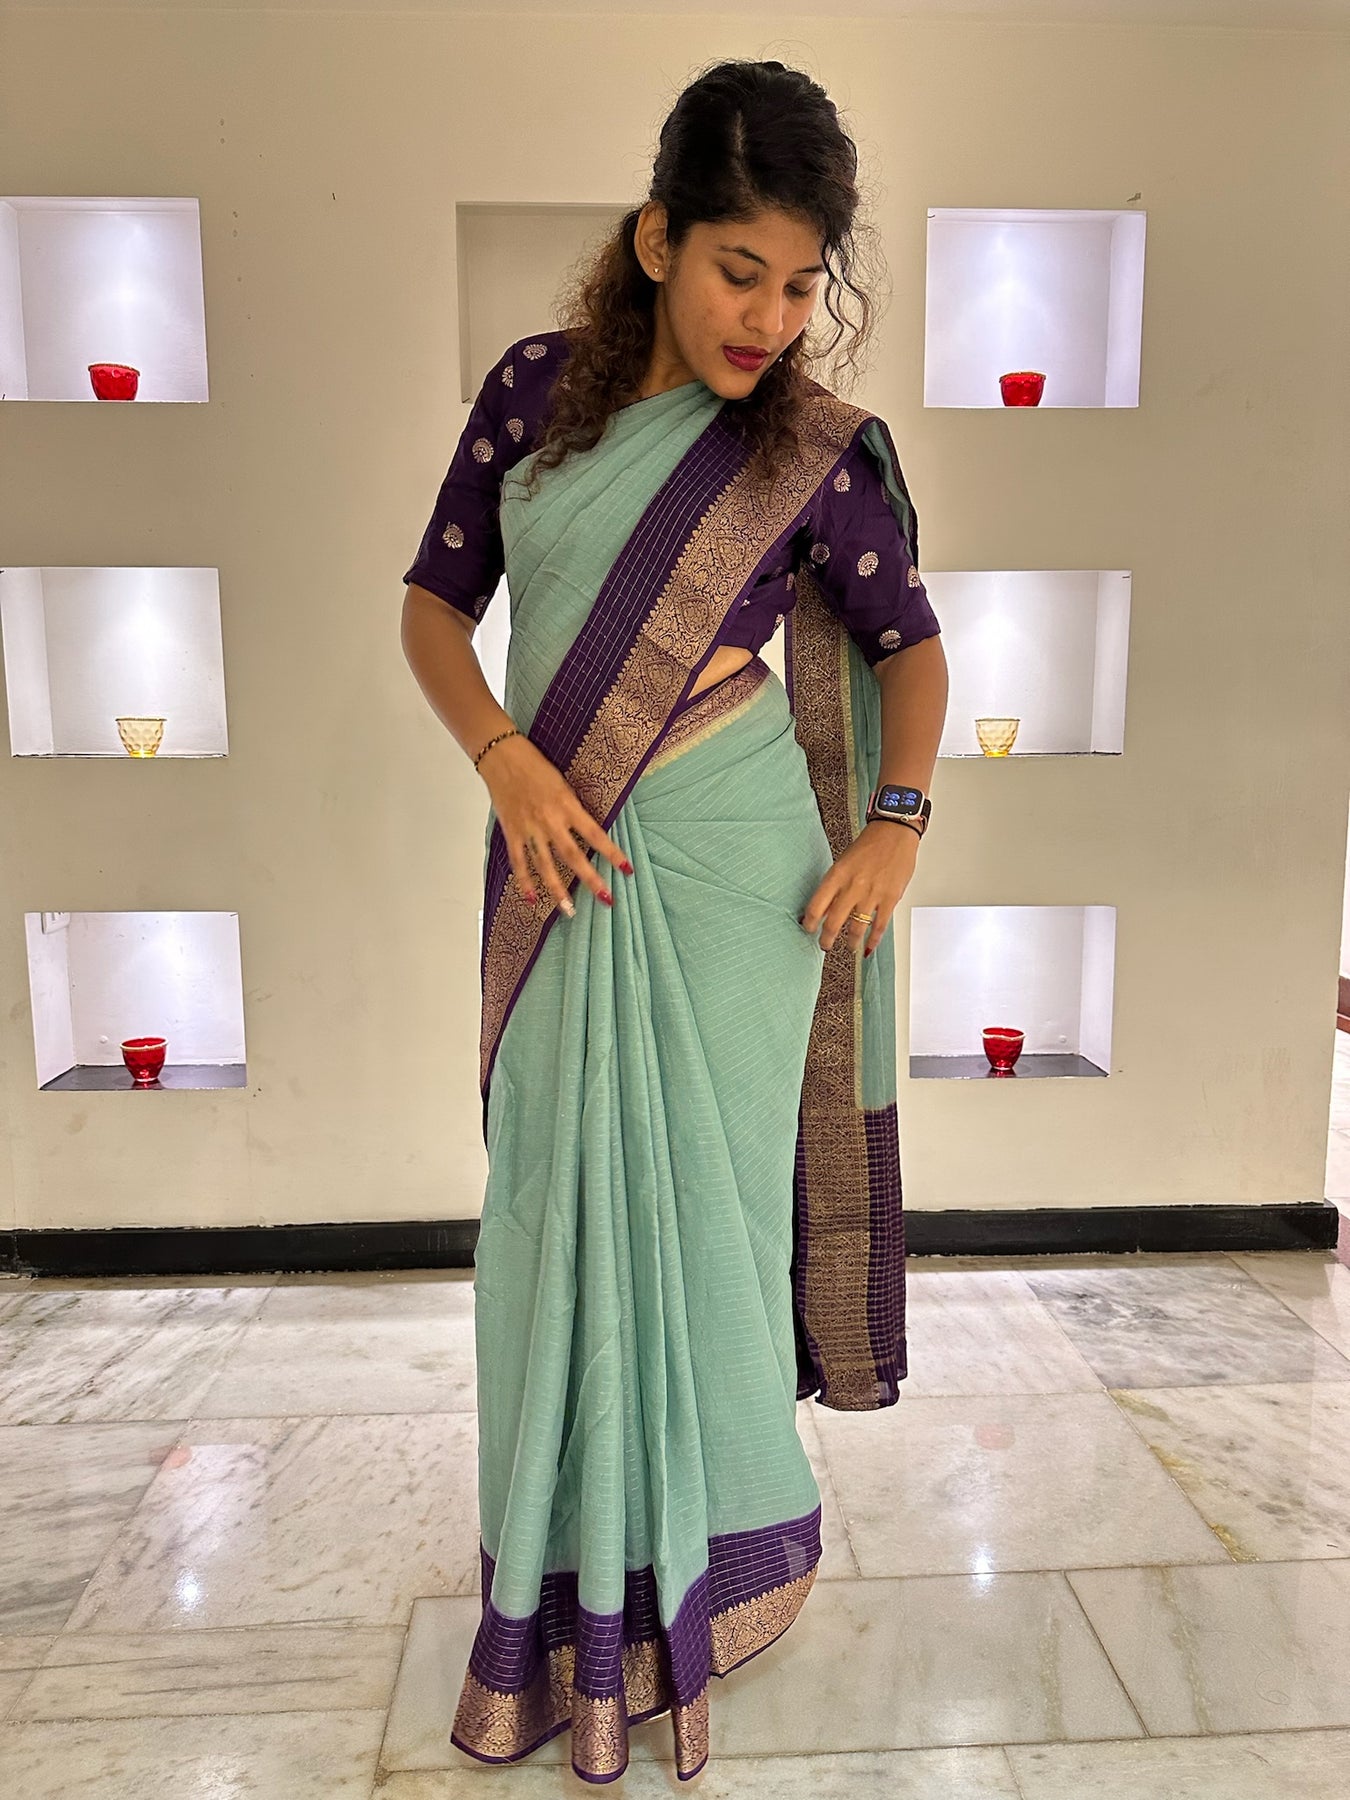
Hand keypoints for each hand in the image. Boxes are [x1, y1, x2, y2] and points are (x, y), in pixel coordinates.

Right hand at [477, 732, 632, 915]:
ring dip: (557, 890)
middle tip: (605, 900)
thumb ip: (573, 809)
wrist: (502, 757)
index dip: (612, 853)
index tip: (627, 870)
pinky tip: (532, 899)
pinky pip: (518, 861)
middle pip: (573, 856)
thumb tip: (588, 832)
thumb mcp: (563, 783)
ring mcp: (528, 828)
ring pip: (545, 865)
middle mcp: (549, 820)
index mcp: (567, 805)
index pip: (595, 834)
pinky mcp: (511, 831)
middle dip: (590, 880)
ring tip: (568, 910)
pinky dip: (524, 881)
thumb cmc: (536, 766)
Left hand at [800, 820, 919, 955]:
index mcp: (837, 875)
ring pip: (856, 928)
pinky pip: (879, 926)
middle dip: (827, 939)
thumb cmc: (868, 845)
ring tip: (848, 947)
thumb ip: (834, 887)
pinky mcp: (890, 899)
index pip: (815, 906)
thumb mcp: (843, 863)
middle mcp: (852, 886)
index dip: (809, 923)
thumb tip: (823, 909)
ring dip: (850, 942)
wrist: (894, 833)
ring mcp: (872, 894)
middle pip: (833, 922)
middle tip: (825, 945)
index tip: (808, 929)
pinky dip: (873, 939)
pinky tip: (868, 946)